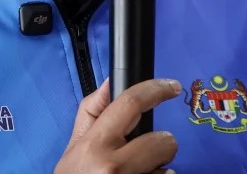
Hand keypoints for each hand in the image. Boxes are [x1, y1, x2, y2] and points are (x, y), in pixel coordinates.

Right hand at [55, 78, 180, 173]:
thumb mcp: (74, 149)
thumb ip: (91, 113)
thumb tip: (110, 82)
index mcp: (94, 145)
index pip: (131, 103)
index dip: (156, 89)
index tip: (172, 86)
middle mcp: (113, 166)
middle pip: (163, 141)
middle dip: (161, 144)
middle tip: (146, 152)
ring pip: (168, 168)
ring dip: (158, 169)